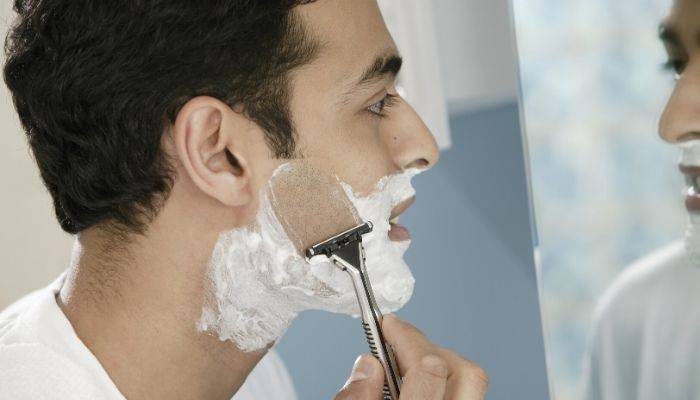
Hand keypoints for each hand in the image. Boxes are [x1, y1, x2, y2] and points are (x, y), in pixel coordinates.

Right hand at [335, 315, 488, 398]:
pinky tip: (418, 388)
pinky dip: (443, 383)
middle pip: (466, 371)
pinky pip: (465, 394)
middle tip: (399, 341)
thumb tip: (368, 366)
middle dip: (430, 347)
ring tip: (405, 367)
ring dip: (438, 364)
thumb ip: (356, 399)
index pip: (430, 368)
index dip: (405, 336)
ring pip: (471, 381)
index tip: (386, 324)